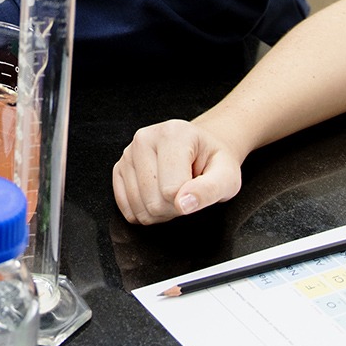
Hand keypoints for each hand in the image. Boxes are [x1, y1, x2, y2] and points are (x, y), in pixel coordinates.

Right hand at [113, 118, 243, 224]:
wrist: (201, 150)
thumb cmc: (213, 162)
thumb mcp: (227, 176)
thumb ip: (210, 190)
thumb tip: (184, 204)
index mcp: (174, 134)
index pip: (172, 190)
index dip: (188, 200)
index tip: (197, 186)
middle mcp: (146, 138)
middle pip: (153, 202)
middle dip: (174, 208)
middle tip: (187, 190)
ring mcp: (128, 153)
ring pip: (139, 209)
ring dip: (160, 211)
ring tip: (174, 190)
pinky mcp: (119, 168)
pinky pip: (126, 208)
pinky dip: (144, 211)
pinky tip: (158, 193)